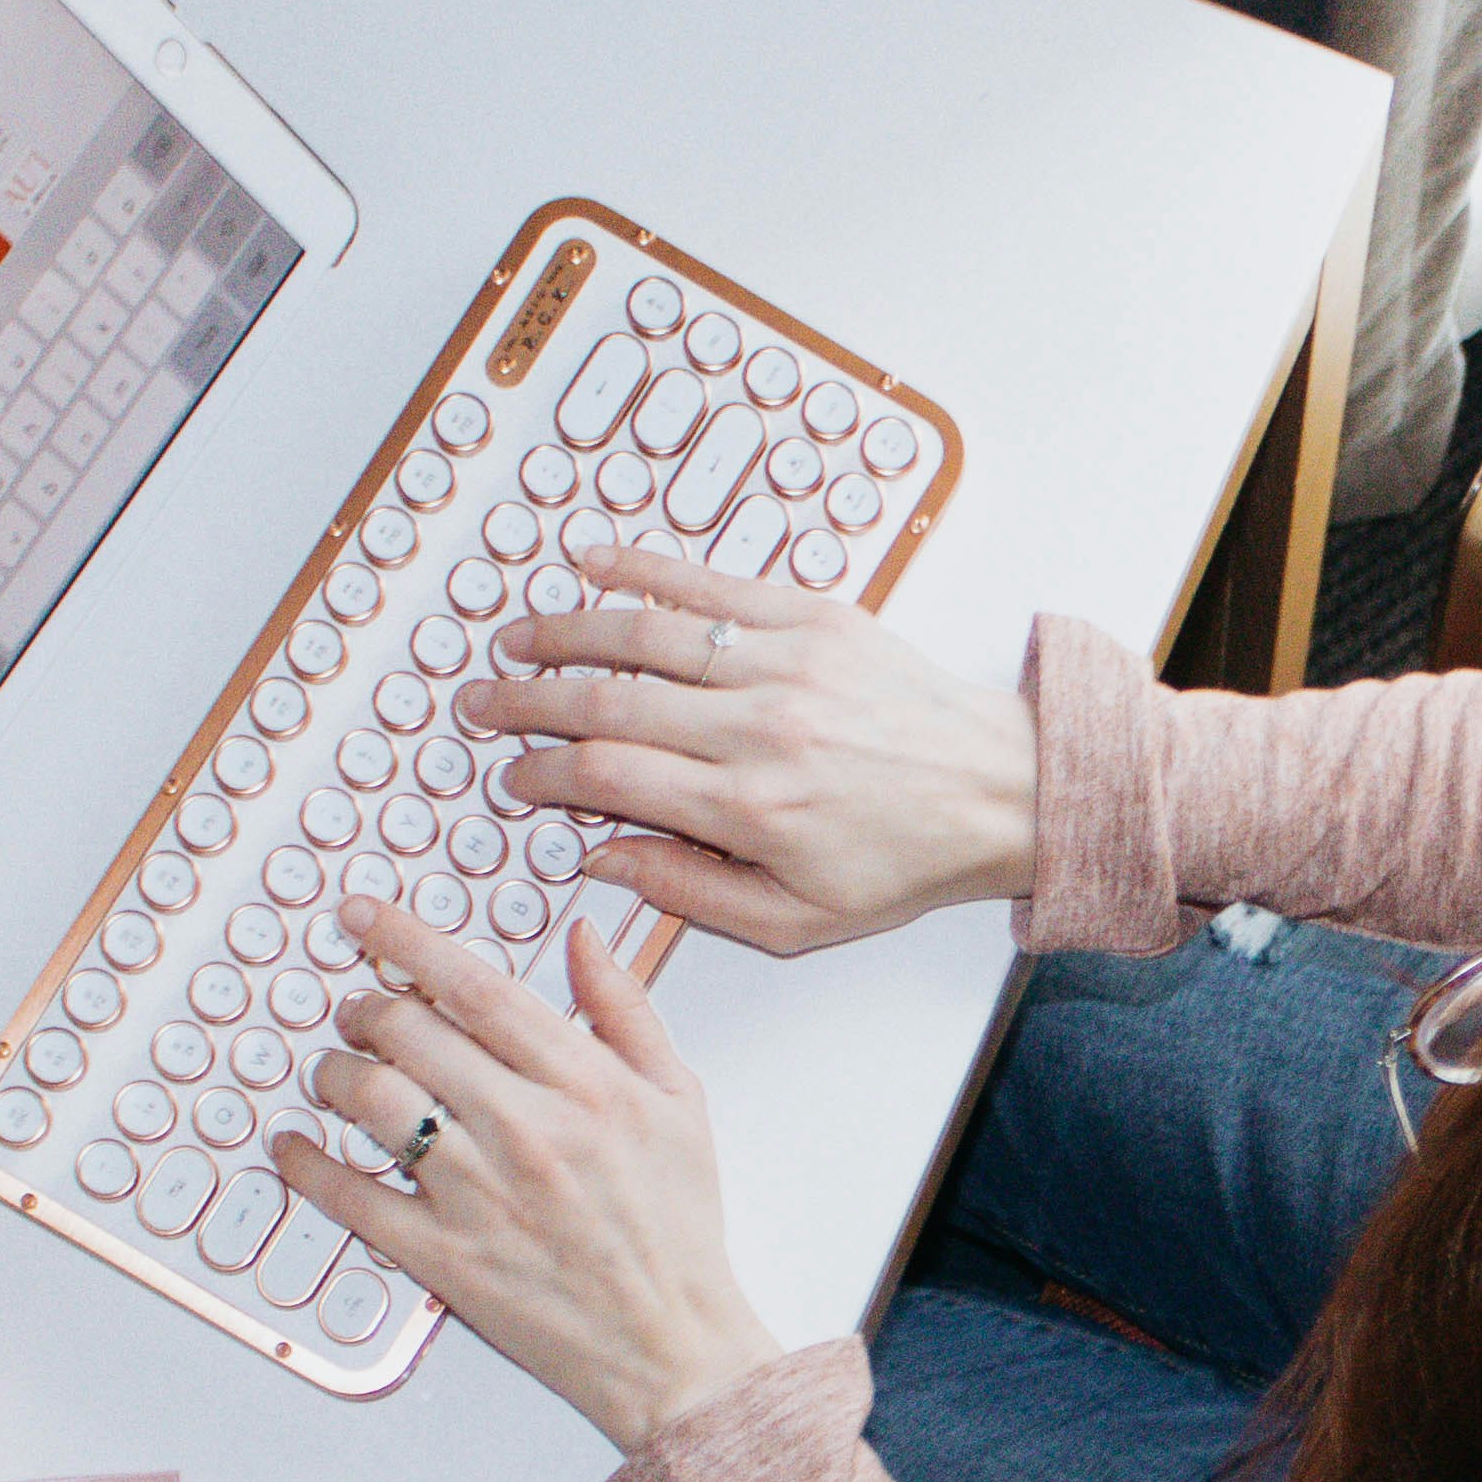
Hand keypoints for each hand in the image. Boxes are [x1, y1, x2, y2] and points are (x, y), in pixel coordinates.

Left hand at [272, 896, 782, 1453]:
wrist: (672, 1343)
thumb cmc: (677, 1227)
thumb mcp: (678, 1101)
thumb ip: (627, 1010)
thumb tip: (584, 937)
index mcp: (585, 1084)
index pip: (475, 986)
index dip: (406, 940)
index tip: (364, 916)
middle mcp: (528, 1129)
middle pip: (410, 1033)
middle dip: (365, 1007)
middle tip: (355, 1010)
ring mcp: (480, 1195)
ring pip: (372, 1102)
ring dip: (334, 1073)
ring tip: (334, 1072)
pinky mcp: (444, 1257)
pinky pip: (350, 1198)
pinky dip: (307, 1165)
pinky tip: (292, 1147)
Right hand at [460, 544, 1037, 954]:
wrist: (1000, 790)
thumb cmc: (901, 861)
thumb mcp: (795, 920)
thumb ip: (688, 893)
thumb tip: (601, 857)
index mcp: (750, 808)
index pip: (609, 778)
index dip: (544, 775)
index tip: (513, 778)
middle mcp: (760, 728)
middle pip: (608, 702)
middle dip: (529, 703)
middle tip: (480, 703)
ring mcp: (786, 662)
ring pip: (646, 634)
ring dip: (566, 632)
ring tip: (515, 639)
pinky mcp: (814, 615)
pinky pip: (710, 582)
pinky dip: (643, 567)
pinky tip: (590, 561)